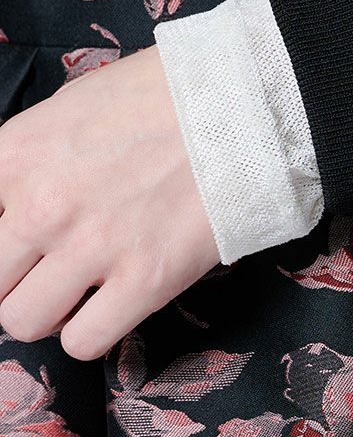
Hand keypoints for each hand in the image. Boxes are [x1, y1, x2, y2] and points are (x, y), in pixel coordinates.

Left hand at [0, 45, 221, 361]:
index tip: (24, 240)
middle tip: (54, 263)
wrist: (244, 100)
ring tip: (84, 285)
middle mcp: (41, 206)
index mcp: (17, 155)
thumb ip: (29, 157)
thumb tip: (14, 198)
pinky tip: (116, 299)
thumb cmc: (163, 93)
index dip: (2, 235)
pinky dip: (93, 330)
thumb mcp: (73, 105)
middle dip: (19, 277)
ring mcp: (92, 247)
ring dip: (49, 309)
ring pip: (22, 322)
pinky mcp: (145, 279)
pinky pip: (84, 342)